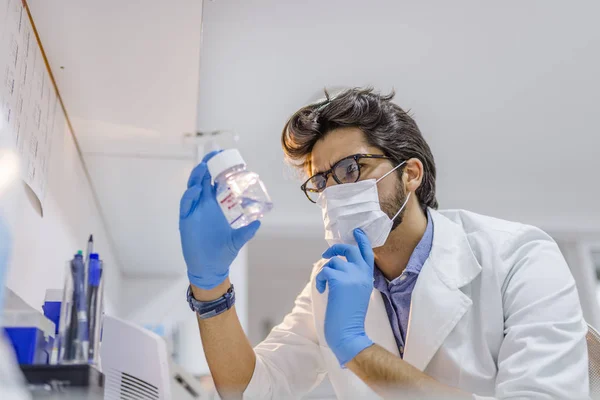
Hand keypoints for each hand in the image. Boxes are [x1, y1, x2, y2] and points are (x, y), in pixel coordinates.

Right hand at [179, 151, 259, 289]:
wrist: (209, 268)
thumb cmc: (222, 252)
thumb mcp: (237, 240)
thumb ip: (247, 232)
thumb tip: (258, 222)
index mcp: (217, 206)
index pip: (216, 183)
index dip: (218, 170)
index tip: (224, 157)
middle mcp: (204, 205)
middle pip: (203, 181)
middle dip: (206, 167)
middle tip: (214, 155)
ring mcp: (194, 211)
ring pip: (193, 189)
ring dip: (197, 177)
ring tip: (203, 168)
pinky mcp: (186, 220)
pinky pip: (186, 204)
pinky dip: (190, 196)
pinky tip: (196, 190)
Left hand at [316, 228, 374, 365]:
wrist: (349, 332)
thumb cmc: (350, 317)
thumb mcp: (359, 293)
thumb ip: (354, 278)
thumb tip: (338, 266)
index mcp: (367, 277)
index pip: (367, 253)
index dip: (362, 240)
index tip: (357, 231)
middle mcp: (361, 274)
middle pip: (349, 250)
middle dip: (336, 249)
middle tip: (327, 253)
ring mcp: (351, 276)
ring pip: (332, 262)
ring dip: (324, 272)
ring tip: (324, 286)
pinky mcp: (339, 280)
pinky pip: (324, 271)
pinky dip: (320, 280)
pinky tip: (322, 290)